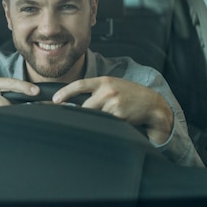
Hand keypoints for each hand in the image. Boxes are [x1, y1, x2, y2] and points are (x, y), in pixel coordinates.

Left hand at [52, 76, 173, 143]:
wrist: (151, 104)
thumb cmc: (129, 95)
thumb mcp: (112, 86)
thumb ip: (96, 91)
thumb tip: (74, 102)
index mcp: (104, 81)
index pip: (79, 84)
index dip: (65, 92)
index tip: (55, 99)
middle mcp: (107, 91)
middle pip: (84, 106)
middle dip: (80, 114)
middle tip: (73, 119)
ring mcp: (113, 104)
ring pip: (93, 116)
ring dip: (95, 120)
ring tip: (105, 118)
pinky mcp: (119, 116)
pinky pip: (104, 124)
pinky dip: (105, 125)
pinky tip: (113, 122)